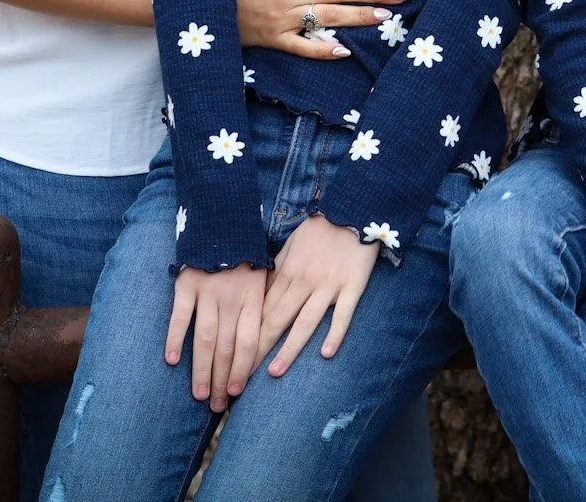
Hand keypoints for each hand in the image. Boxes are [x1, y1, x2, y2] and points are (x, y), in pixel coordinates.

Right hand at [164, 264, 265, 410]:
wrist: (223, 220)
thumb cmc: (247, 255)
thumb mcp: (264, 276)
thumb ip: (264, 306)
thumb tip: (270, 342)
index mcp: (253, 298)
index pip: (249, 342)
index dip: (242, 369)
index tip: (237, 393)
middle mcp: (231, 299)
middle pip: (226, 347)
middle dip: (221, 379)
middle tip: (217, 405)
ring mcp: (208, 292)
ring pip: (205, 338)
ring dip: (201, 369)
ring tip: (199, 394)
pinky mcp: (186, 284)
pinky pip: (180, 316)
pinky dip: (174, 338)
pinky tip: (172, 360)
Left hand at [257, 214, 382, 375]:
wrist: (352, 209)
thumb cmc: (318, 230)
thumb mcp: (289, 247)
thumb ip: (275, 273)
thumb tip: (258, 298)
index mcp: (286, 273)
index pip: (262, 311)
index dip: (246, 335)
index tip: (233, 357)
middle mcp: (303, 282)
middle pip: (277, 321)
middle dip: (258, 350)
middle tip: (243, 376)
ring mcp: (328, 286)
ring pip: (305, 322)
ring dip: (289, 348)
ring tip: (275, 372)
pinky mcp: (352, 286)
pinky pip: (343, 314)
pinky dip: (334, 333)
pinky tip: (326, 353)